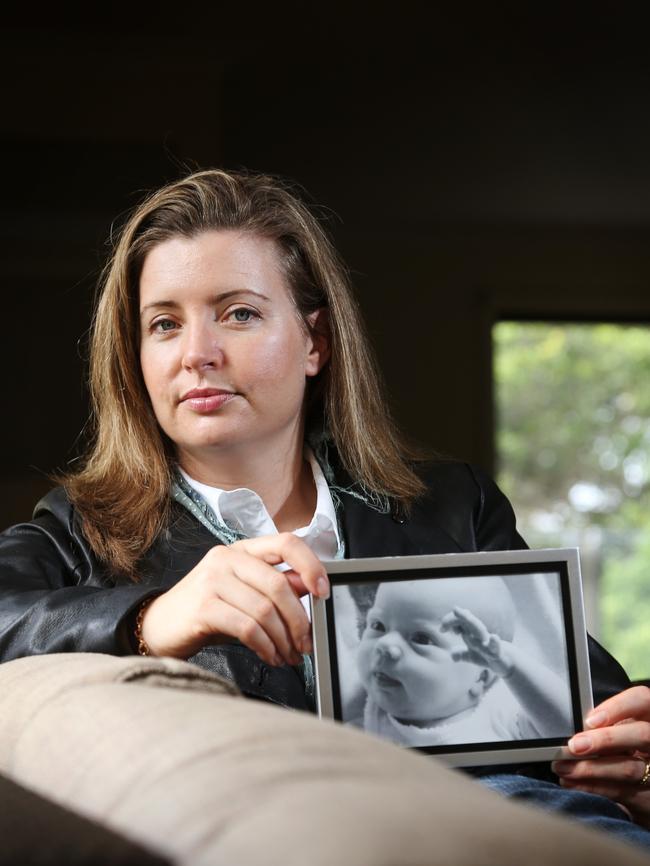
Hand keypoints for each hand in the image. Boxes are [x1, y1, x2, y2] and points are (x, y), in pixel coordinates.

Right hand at [140, 533, 328, 665]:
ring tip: (288, 656)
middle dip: (299, 620)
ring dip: (283, 639)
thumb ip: (276, 586)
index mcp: (242, 549)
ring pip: (265, 610)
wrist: (159, 627)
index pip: (286, 543)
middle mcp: (226, 557)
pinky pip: (248, 628)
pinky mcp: (203, 607)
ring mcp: (212, 580)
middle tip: (306, 644)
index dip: (311, 565)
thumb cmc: (207, 610)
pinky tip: (269, 656)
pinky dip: (266, 646)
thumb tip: (310, 587)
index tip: (323, 592)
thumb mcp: (245, 593)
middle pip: (279, 585)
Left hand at [440, 606, 512, 676]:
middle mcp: (479, 634)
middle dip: (459, 616)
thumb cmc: (487, 656)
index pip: (460, 622)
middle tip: (452, 612)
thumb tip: (451, 653)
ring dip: (470, 621)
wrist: (507, 663)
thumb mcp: (472, 656)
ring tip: (463, 612)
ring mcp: (488, 642)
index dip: (450, 622)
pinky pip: (496, 646)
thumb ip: (461, 653)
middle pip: (468, 621)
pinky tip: (494, 637)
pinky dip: (494, 641)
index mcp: (472, 633)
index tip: (441, 629)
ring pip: (479, 629)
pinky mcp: (497, 652)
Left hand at [552, 685, 649, 826]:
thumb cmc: (627, 748)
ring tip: (563, 766)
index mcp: (649, 717)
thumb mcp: (624, 730)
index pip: (642, 699)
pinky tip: (573, 782)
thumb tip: (577, 728)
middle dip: (604, 740)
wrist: (644, 784)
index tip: (590, 719)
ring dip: (590, 769)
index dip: (617, 707)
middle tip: (574, 746)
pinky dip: (593, 788)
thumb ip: (609, 725)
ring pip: (630, 768)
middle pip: (641, 735)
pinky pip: (623, 793)